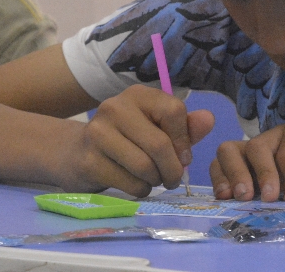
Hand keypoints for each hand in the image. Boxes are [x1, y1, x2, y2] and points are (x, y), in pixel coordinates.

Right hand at [60, 85, 213, 196]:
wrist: (75, 153)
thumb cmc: (126, 139)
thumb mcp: (156, 127)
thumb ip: (185, 126)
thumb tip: (209, 120)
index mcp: (137, 95)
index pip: (174, 112)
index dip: (184, 140)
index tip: (183, 156)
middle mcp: (115, 107)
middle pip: (160, 144)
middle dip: (173, 168)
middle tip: (174, 178)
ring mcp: (98, 133)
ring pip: (145, 166)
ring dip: (157, 180)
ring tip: (154, 179)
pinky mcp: (89, 161)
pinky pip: (130, 183)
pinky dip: (141, 190)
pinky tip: (136, 184)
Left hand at [210, 117, 284, 201]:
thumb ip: (262, 197)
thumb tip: (234, 208)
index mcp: (255, 161)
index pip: (223, 161)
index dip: (220, 178)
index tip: (225, 198)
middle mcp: (265, 143)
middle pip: (229, 148)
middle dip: (231, 174)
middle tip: (244, 196)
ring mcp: (283, 133)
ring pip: (255, 147)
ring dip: (261, 176)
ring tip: (272, 198)